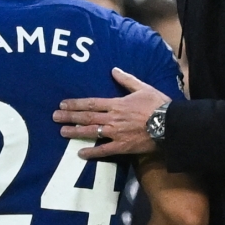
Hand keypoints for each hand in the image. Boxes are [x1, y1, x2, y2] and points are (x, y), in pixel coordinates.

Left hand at [53, 67, 168, 158]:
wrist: (169, 124)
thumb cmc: (158, 105)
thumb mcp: (143, 88)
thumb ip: (127, 80)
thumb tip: (114, 70)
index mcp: (116, 104)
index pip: (91, 103)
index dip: (76, 104)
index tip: (63, 104)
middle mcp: (112, 118)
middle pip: (87, 117)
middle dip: (69, 117)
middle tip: (55, 117)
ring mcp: (116, 133)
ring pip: (91, 132)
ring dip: (75, 132)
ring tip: (62, 132)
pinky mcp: (122, 146)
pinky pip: (104, 150)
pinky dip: (92, 153)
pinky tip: (80, 154)